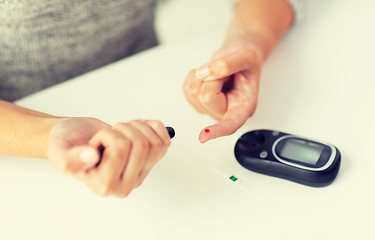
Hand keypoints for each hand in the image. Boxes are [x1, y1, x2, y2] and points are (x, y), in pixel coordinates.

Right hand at [47, 117, 170, 196]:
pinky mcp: (149, 162)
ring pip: (154, 142)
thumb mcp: (59, 151)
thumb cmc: (66, 144)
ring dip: (136, 127)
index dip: (107, 135)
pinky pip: (165, 142)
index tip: (95, 141)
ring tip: (119, 131)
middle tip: (109, 133)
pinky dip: (153, 127)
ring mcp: (140, 174)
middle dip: (123, 129)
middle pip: (141, 145)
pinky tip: (137, 127)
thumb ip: (70, 159)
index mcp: (105, 186)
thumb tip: (91, 156)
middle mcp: (125, 185)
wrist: (76, 138)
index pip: (121, 148)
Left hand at [183, 41, 262, 142]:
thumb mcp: (246, 55)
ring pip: (194, 93)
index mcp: (244, 106)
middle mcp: (227, 112)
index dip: (217, 130)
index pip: (230, 124)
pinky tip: (209, 75)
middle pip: (206, 97)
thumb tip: (204, 74)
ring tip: (219, 74)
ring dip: (203, 76)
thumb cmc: (247, 60)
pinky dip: (195, 76)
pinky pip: (186, 89)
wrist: (240, 57)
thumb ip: (227, 64)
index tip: (204, 137)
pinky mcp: (199, 103)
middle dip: (212, 78)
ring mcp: (211, 109)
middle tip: (226, 73)